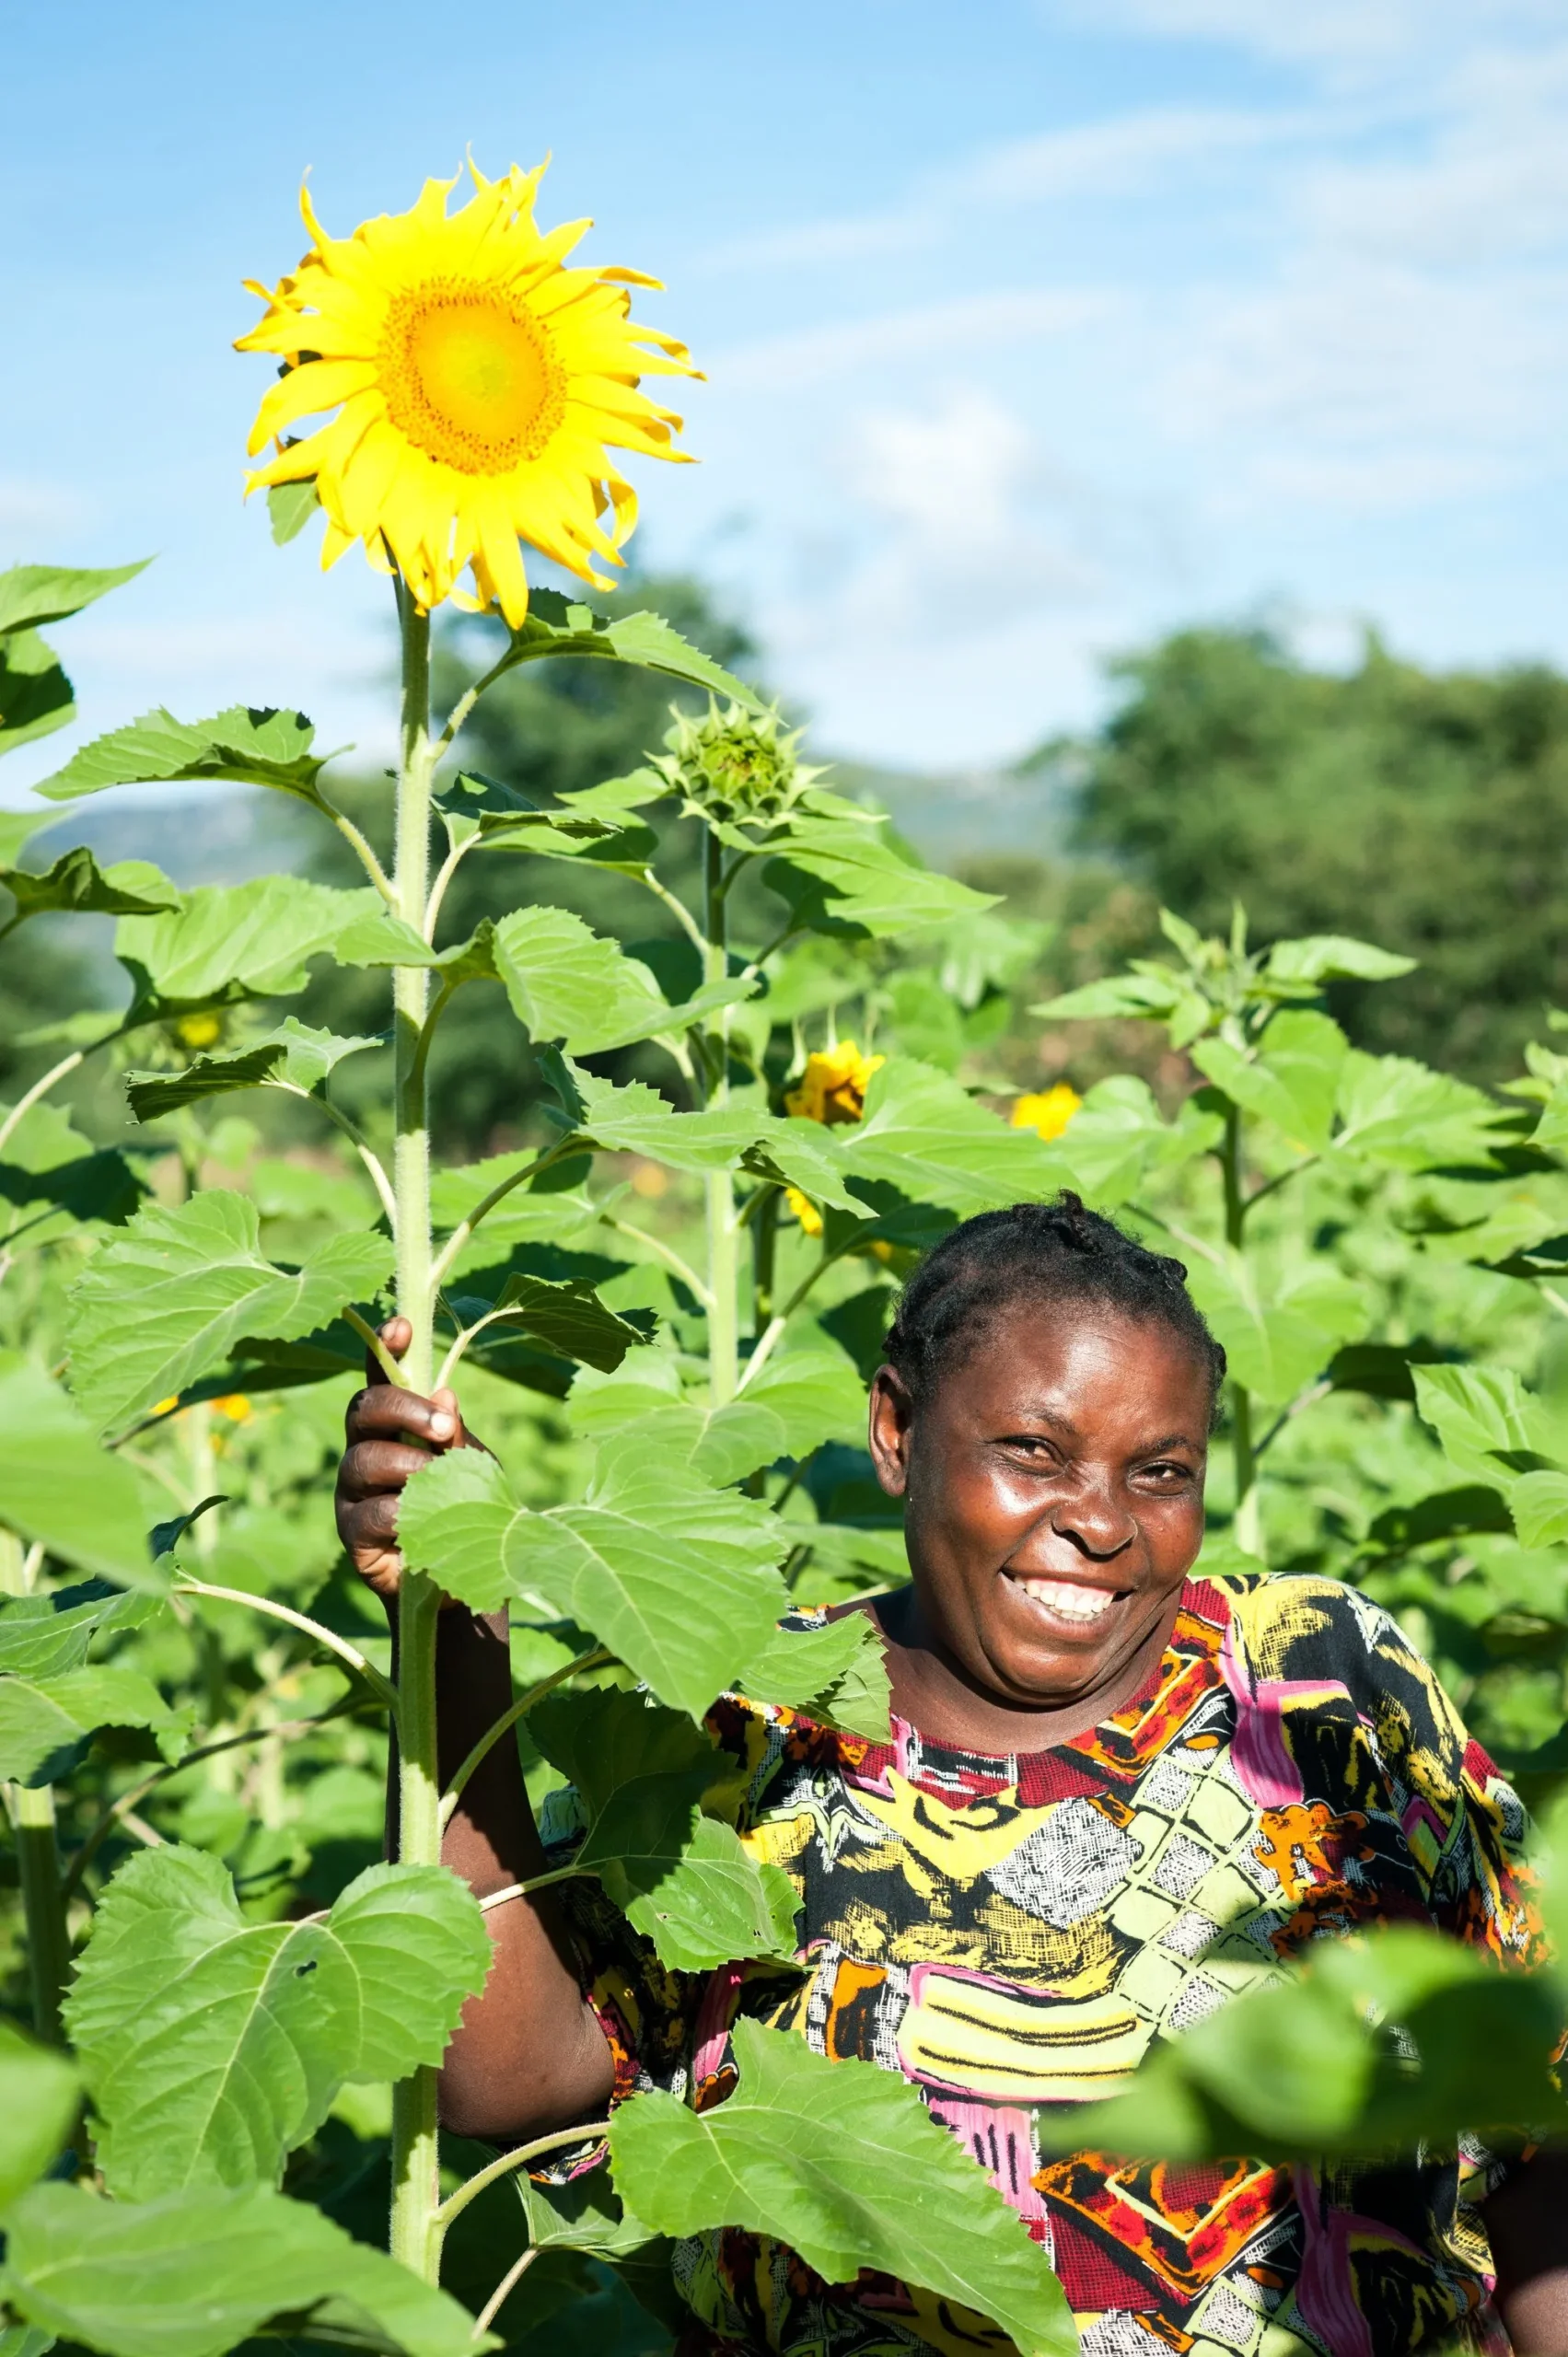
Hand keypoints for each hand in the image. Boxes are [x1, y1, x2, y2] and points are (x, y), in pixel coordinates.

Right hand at [334, 1318, 478, 1600]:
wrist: (464, 1580)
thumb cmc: (469, 1509)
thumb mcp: (474, 1466)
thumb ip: (457, 1435)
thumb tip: (446, 1395)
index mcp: (395, 1422)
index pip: (380, 1375)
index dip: (384, 1347)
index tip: (401, 1327)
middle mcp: (365, 1447)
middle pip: (361, 1407)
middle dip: (400, 1407)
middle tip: (442, 1426)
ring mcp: (353, 1490)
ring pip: (362, 1460)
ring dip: (407, 1466)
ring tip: (438, 1480)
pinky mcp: (352, 1533)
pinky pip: (368, 1513)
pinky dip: (400, 1512)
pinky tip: (422, 1520)